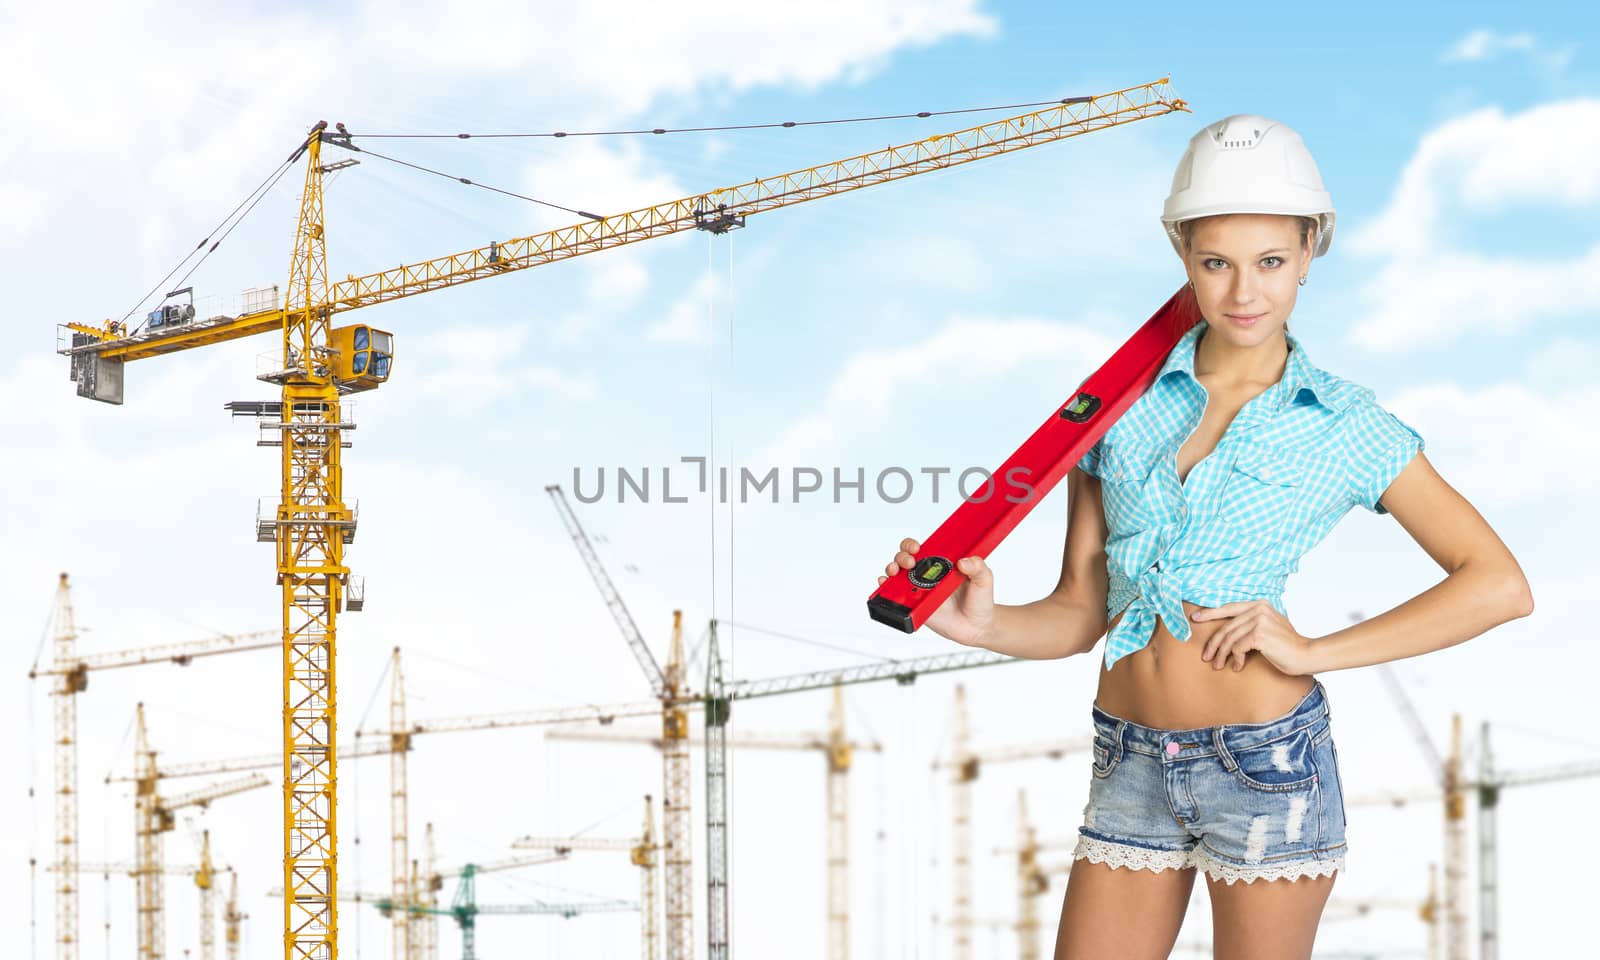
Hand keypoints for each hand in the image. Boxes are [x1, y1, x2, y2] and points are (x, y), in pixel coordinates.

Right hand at [879, 537, 994, 646]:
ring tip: (895, 572)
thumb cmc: (980, 601)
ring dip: (891, 569)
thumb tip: (965, 561)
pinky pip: (897, 598)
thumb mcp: (985, 579)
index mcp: (941, 564)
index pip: (921, 548)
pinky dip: (887, 590)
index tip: (917, 548)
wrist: (978, 627)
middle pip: (904, 559)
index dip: (912, 545)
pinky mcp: (915, 607)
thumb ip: (979, 566)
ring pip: (897, 576)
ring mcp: (919, 591)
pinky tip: (886, 586)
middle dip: (901, 556)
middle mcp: (927, 576)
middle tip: (910, 562)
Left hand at [1191, 600, 1316, 675]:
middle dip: (1213, 644)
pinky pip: (1237, 648)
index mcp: (1260, 604)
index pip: (1229, 608)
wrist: (1306, 655)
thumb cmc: (1286, 646)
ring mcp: (1259, 620)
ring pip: (1229, 639)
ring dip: (1222, 655)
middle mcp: (1258, 609)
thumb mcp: (1268, 628)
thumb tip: (1227, 631)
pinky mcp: (1259, 634)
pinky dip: (1235, 659)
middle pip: (1226, 627)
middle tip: (1206, 656)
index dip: (1210, 613)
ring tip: (1218, 666)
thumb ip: (1251, 623)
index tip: (1195, 618)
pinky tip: (1237, 667)